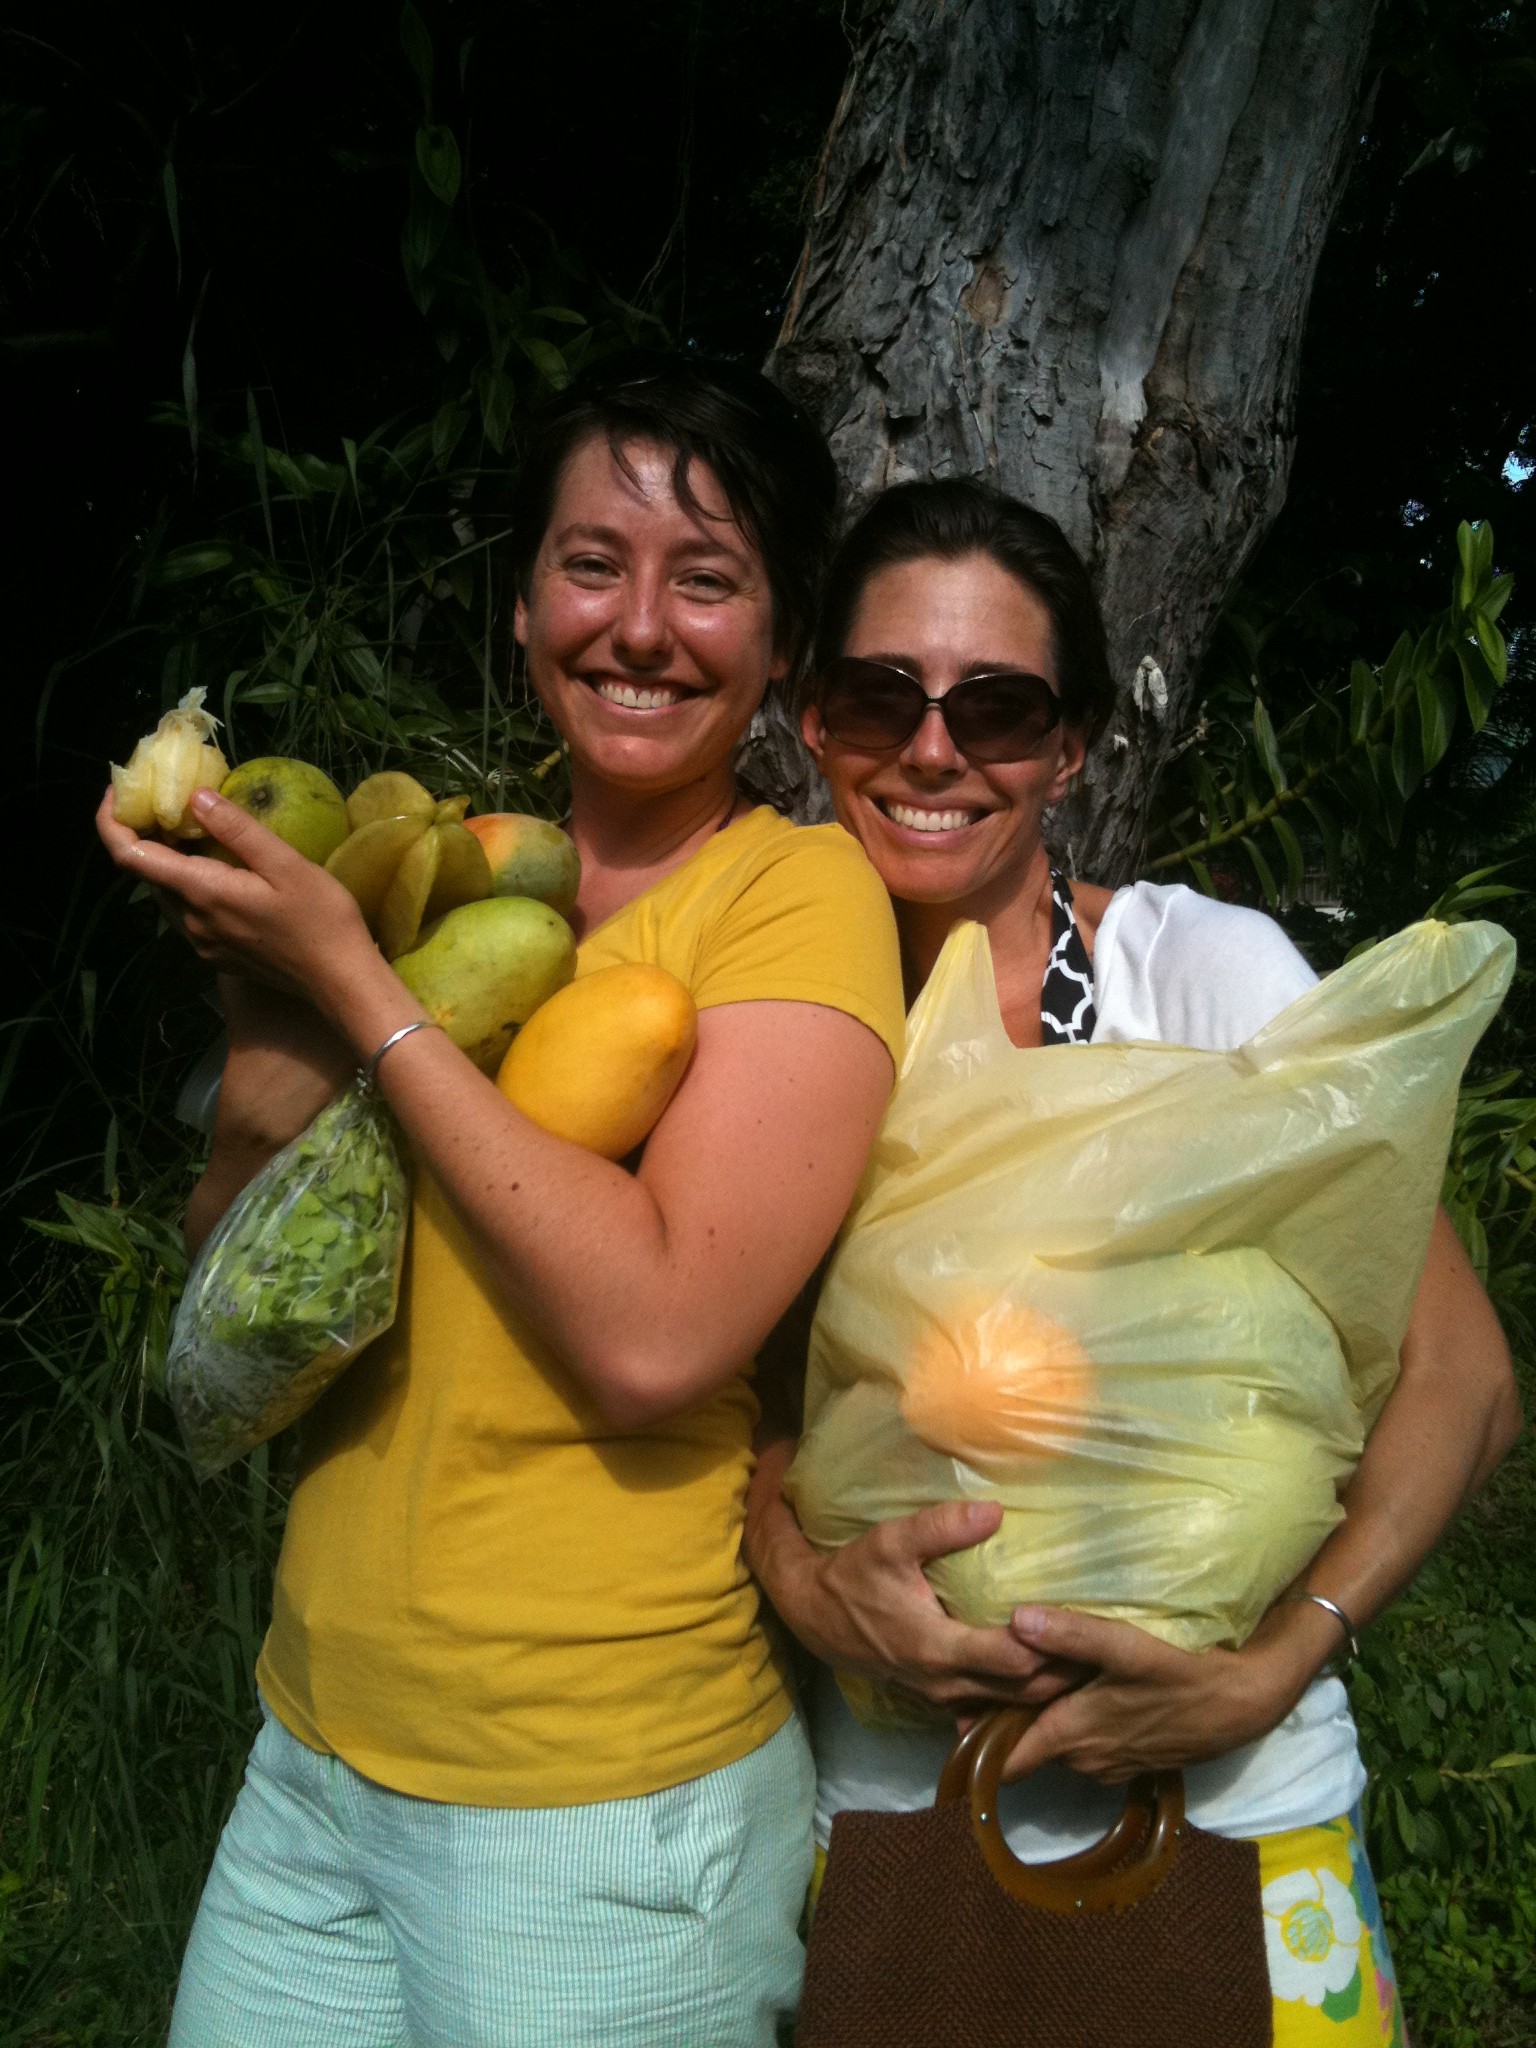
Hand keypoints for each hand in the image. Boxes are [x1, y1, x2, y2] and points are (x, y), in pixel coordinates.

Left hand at [97, 785, 374, 1010]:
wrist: (340, 980)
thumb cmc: (321, 918)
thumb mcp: (286, 864)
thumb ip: (237, 830)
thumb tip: (195, 796)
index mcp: (202, 892)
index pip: (131, 855)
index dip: (112, 821)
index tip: (120, 792)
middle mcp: (191, 921)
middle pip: (147, 872)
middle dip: (146, 833)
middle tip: (168, 800)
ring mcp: (202, 942)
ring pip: (167, 892)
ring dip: (168, 860)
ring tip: (192, 829)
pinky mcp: (217, 955)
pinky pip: (187, 912)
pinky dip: (188, 883)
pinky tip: (218, 870)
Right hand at [784, 1498, 1088, 1715]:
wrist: (815, 1616)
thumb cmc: (855, 1577)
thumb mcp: (890, 1542)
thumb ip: (940, 1527)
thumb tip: (995, 1512)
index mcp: (939, 1647)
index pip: (1013, 1660)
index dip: (1051, 1646)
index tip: (1085, 1623)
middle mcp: (946, 1682)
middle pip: (1024, 1692)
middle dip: (1065, 1673)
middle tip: (1106, 1646)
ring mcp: (943, 1696)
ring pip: (1010, 1706)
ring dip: (1049, 1689)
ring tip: (1088, 1661)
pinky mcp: (940, 1698)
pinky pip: (992, 1706)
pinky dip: (1022, 1697)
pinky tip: (1048, 1676)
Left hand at [997, 1599, 1337, 1784]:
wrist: (1240, 1705)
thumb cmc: (1180, 1674)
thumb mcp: (1125, 1647)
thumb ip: (1070, 1634)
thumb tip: (1013, 1619)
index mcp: (1070, 1735)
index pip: (1005, 1759)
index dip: (975, 1743)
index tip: (952, 1713)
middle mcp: (1082, 1760)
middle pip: (1026, 1747)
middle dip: (1002, 1721)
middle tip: (977, 1679)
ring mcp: (1107, 1764)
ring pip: (1055, 1746)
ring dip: (1038, 1720)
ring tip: (1017, 1678)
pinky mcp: (1128, 1759)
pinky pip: (1082, 1745)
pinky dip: (1070, 1724)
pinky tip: (1070, 1690)